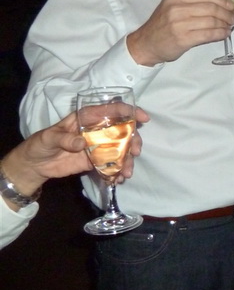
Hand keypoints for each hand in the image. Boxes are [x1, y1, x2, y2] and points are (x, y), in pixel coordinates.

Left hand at [1, 109, 147, 203]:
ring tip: (127, 173)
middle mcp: (97, 130)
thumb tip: (82, 142)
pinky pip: (112, 164)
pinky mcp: (96, 161)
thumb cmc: (40, 144)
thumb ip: (65, 139)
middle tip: (135, 152)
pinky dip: (118, 171)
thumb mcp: (49, 138)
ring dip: (128, 160)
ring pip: (121, 149)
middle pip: (123, 130)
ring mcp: (98, 146)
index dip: (129, 112)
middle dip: (133, 140)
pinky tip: (119, 179)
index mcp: (87, 118)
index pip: (111, 110)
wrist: (34, 165)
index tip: (142, 118)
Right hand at [126, 0, 233, 65]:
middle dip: (227, 13)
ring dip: (225, 24)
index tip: (231, 5)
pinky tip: (225, 34)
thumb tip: (219, 5)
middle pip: (211, 8)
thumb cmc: (161, 27)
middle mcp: (177, 9)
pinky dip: (220, 33)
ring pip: (212, 21)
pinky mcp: (184, 39)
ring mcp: (180, 24)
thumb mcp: (172, 9)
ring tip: (230, 26)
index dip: (222, 0)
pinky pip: (208, 34)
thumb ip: (191, 5)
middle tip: (233, 18)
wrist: (145, 44)